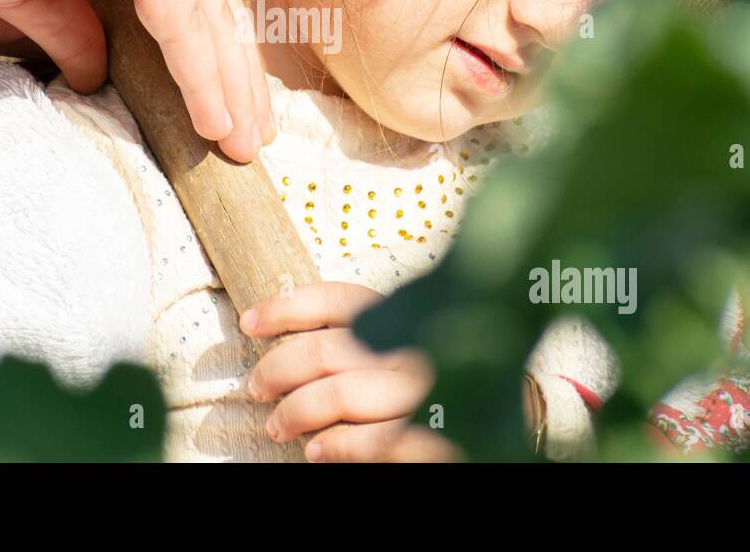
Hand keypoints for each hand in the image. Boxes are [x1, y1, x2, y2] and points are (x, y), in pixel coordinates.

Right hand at [0, 0, 273, 162]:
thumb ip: (67, 26)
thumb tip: (92, 74)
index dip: (208, 32)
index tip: (226, 85)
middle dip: (235, 66)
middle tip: (253, 126)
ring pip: (210, 12)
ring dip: (231, 83)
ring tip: (244, 143)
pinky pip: (185, 24)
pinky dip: (201, 78)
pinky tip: (215, 123)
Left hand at [240, 282, 459, 461]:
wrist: (499, 412)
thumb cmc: (431, 372)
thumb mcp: (398, 338)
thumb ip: (358, 333)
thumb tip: (280, 335)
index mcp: (404, 314)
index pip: (334, 299)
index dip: (285, 307)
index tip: (250, 323)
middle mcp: (410, 347)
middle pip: (323, 350)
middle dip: (278, 370)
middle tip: (258, 388)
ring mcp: (422, 390)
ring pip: (338, 395)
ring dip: (296, 412)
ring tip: (278, 425)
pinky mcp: (433, 433)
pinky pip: (372, 440)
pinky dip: (337, 446)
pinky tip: (316, 451)